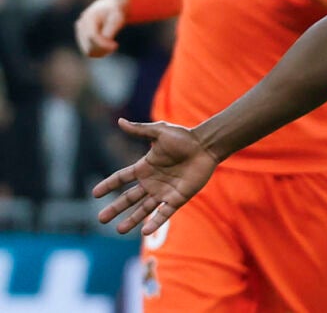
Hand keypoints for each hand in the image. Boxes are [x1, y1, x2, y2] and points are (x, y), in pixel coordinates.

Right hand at [75, 0, 127, 56]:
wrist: (108, 6)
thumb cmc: (114, 12)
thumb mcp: (116, 18)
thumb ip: (110, 30)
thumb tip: (105, 40)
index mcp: (89, 18)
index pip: (92, 37)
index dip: (104, 45)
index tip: (115, 45)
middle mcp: (81, 25)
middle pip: (89, 46)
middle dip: (104, 49)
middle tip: (114, 46)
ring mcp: (79, 32)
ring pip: (88, 51)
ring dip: (102, 52)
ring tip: (112, 45)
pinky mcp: (81, 38)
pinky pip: (88, 51)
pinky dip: (99, 52)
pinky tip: (107, 47)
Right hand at [93, 119, 219, 234]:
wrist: (206, 146)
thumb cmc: (184, 138)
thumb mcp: (160, 132)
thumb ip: (140, 130)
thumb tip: (120, 121)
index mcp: (145, 167)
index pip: (122, 178)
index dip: (109, 184)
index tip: (95, 194)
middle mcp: (152, 182)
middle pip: (129, 198)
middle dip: (115, 208)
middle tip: (100, 219)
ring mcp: (164, 191)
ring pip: (144, 209)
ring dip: (132, 220)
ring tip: (119, 230)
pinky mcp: (178, 198)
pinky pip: (164, 213)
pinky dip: (155, 222)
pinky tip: (145, 232)